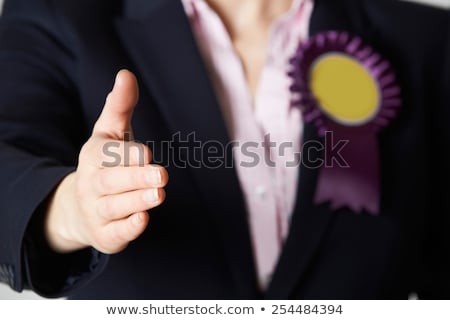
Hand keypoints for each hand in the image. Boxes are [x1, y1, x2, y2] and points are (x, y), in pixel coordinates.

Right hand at [45, 70, 167, 253]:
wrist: (79, 208)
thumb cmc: (104, 163)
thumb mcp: (109, 134)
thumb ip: (119, 106)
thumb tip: (126, 73)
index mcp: (94, 156)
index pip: (108, 154)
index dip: (127, 155)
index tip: (147, 154)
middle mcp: (92, 183)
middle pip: (111, 181)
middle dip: (136, 178)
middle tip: (161, 175)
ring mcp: (96, 210)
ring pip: (114, 207)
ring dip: (137, 201)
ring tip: (159, 194)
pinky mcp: (105, 234)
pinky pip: (114, 233)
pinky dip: (128, 228)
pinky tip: (143, 220)